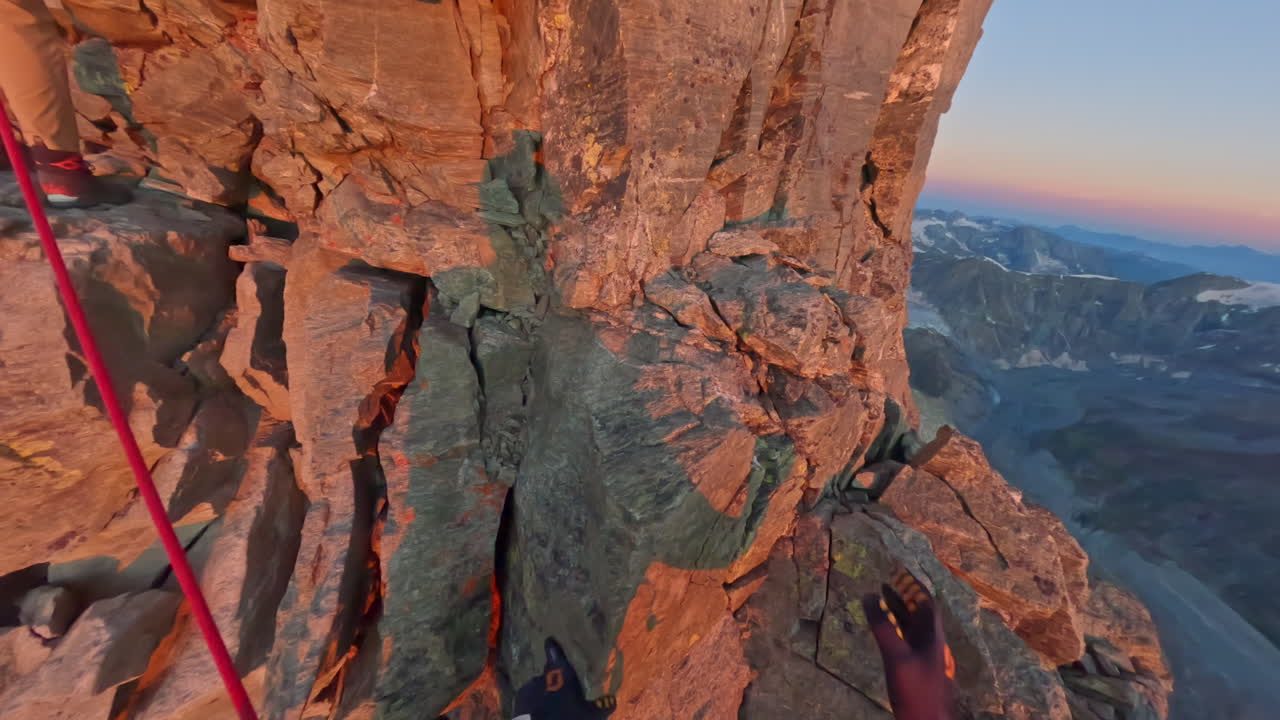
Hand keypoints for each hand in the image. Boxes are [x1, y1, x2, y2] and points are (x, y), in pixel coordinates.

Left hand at [512, 638, 616, 719]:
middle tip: (560, 688)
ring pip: (537, 686)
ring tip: (550, 705)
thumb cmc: (567, 718)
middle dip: (553, 678)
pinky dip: (534, 702)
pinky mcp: (518, 701)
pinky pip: (528, 698)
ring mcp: (528, 688)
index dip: (554, 648)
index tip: (550, 640)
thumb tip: (613, 701)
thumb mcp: (590, 715)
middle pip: (548, 673)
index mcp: (561, 675)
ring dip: (543, 692)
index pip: (557, 656)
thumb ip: (601, 707)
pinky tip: (539, 711)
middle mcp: (543, 677)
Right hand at [861, 570, 954, 719]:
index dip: (914, 584)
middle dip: (903, 595)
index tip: (898, 571)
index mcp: (931, 636)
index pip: (927, 602)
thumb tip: (868, 596)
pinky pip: (906, 640)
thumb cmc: (915, 689)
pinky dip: (894, 628)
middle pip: (919, 612)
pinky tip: (883, 631)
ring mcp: (923, 656)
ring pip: (911, 626)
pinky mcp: (916, 669)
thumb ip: (883, 627)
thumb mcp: (896, 656)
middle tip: (885, 581)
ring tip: (880, 598)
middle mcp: (930, 643)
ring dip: (898, 611)